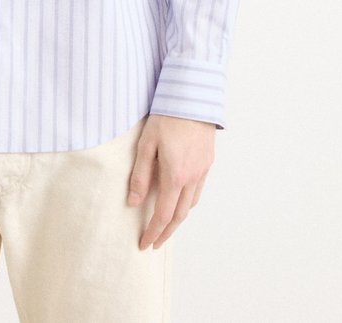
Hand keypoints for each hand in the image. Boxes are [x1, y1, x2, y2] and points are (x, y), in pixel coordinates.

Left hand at [127, 114, 214, 249]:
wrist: (193, 97)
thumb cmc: (166, 117)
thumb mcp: (146, 144)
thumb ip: (140, 175)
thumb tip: (133, 202)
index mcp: (175, 175)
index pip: (163, 214)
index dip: (153, 232)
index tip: (144, 243)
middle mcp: (192, 177)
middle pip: (179, 215)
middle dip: (166, 232)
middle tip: (154, 242)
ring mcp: (202, 171)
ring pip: (191, 205)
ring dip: (177, 219)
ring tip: (165, 225)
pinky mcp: (207, 162)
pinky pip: (198, 191)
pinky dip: (188, 203)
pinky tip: (179, 201)